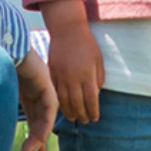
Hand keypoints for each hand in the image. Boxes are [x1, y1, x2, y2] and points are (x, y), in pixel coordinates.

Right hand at [15, 51, 56, 150]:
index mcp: (23, 85)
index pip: (31, 110)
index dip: (31, 129)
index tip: (28, 149)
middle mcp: (35, 85)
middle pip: (39, 116)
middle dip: (36, 137)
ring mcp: (42, 83)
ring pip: (45, 116)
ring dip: (39, 137)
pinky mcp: (46, 83)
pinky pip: (50, 108)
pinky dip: (45, 124)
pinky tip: (40, 138)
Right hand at [42, 0, 103, 124]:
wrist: (67, 29)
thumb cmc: (86, 43)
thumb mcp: (98, 59)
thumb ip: (98, 77)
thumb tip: (95, 93)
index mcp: (87, 74)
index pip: (91, 99)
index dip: (93, 111)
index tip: (95, 118)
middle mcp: (73, 78)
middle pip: (77, 103)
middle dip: (82, 115)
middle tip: (85, 121)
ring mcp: (61, 75)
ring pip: (63, 100)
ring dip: (69, 111)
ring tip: (73, 118)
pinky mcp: (52, 72)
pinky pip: (54, 91)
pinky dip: (57, 101)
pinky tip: (61, 107)